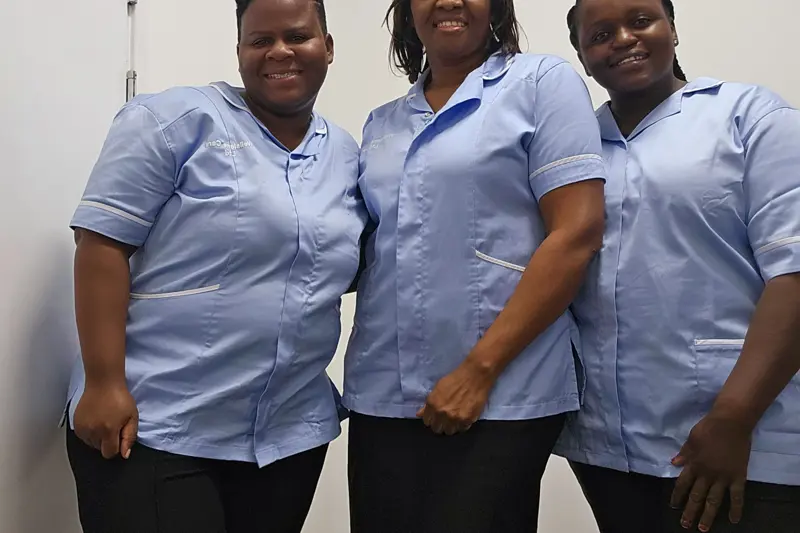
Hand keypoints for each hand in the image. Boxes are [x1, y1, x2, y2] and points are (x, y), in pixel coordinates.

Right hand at [73, 380, 138, 459]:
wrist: (104, 383)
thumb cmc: (120, 398)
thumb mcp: (132, 417)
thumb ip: (129, 437)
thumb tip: (124, 454)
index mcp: (108, 430)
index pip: (109, 453)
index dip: (116, 447)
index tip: (119, 437)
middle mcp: (93, 431)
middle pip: (100, 449)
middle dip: (107, 442)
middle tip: (113, 426)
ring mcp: (82, 428)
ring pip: (91, 444)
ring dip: (98, 438)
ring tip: (104, 422)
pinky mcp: (76, 424)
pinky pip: (84, 437)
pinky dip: (90, 433)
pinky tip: (96, 421)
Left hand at [417, 359, 494, 434]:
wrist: (475, 375)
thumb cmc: (455, 379)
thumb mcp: (438, 388)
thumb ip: (428, 404)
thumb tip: (419, 414)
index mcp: (433, 404)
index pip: (427, 422)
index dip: (431, 419)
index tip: (435, 417)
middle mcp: (442, 413)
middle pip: (437, 429)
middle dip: (440, 424)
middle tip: (445, 419)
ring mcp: (456, 418)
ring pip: (449, 431)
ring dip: (451, 426)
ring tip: (454, 419)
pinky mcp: (468, 420)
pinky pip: (462, 429)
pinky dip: (462, 425)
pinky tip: (463, 417)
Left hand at [670, 410, 752, 531]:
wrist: (731, 422)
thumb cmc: (709, 427)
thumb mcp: (691, 439)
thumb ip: (684, 453)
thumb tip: (674, 463)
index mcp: (693, 464)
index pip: (682, 484)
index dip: (677, 496)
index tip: (673, 506)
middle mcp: (706, 474)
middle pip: (696, 496)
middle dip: (690, 511)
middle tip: (685, 524)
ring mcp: (723, 477)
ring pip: (714, 500)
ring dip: (708, 515)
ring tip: (703, 528)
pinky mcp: (738, 476)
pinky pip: (737, 496)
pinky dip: (736, 509)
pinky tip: (733, 520)